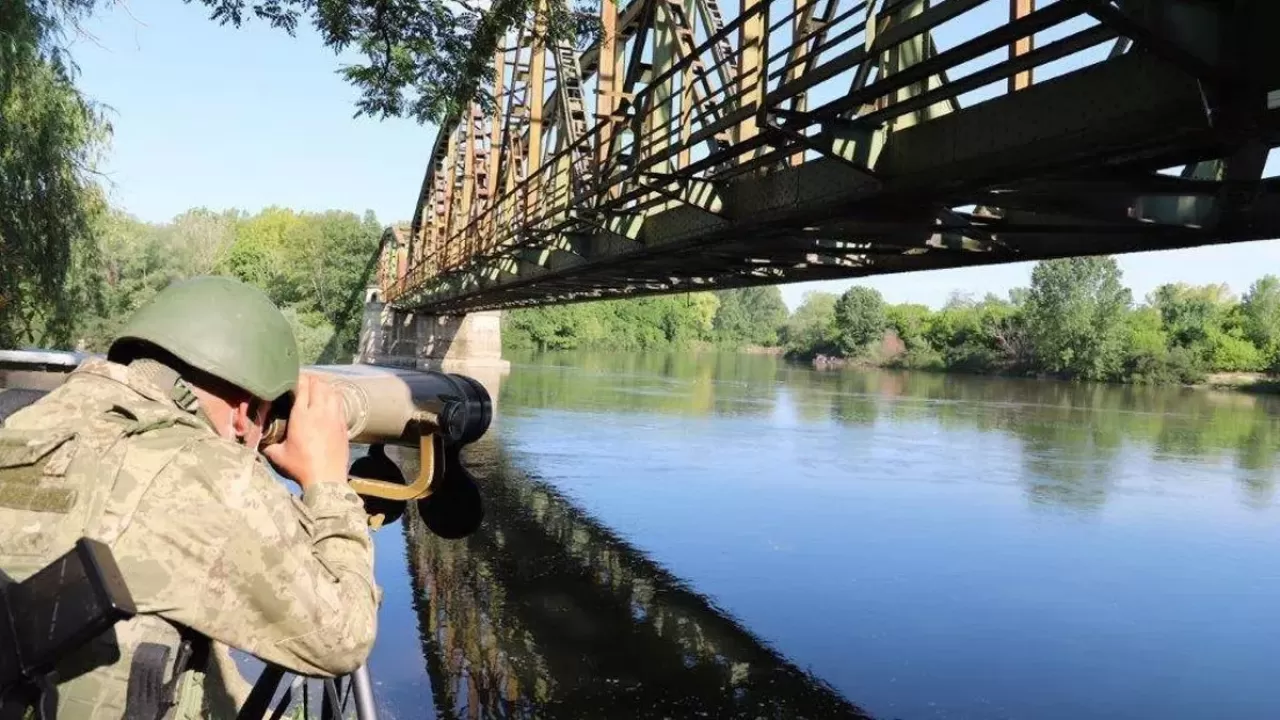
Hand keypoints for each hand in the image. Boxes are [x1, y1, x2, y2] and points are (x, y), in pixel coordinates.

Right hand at [262, 373, 349, 490]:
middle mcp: (320, 412)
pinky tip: (328, 401)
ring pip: (332, 390)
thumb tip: (257, 437)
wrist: (327, 480)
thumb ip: (267, 443)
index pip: (302, 386)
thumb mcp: (278, 455)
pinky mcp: (343, 424)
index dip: (297, 378)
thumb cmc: (301, 467)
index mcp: (302, 416)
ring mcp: (334, 417)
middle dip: (310, 380)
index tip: (291, 379)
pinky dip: (333, 397)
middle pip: (318, 384)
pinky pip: (340, 402)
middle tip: (302, 382)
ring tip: (316, 389)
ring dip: (323, 386)